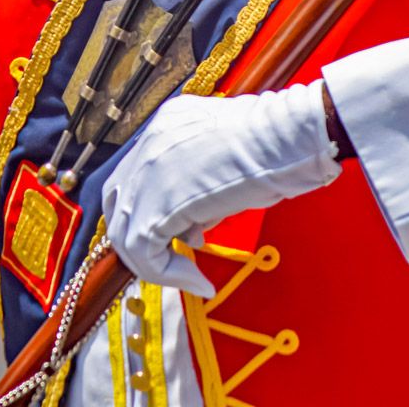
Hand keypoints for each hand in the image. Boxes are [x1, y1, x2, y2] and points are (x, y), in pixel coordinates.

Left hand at [101, 80, 340, 295]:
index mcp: (166, 126)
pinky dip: (169, 276)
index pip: (136, 176)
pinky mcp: (156, 205)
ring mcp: (147, 174)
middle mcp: (148, 144)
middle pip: (119, 202)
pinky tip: (199, 281)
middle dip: (141, 237)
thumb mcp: (229, 159)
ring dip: (156, 262)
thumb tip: (192, 228)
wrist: (289, 137)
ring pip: (125, 233)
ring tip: (190, 276)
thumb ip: (201, 185)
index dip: (150, 210)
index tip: (183, 236)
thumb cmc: (279, 145)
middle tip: (173, 259)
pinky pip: (144, 253)